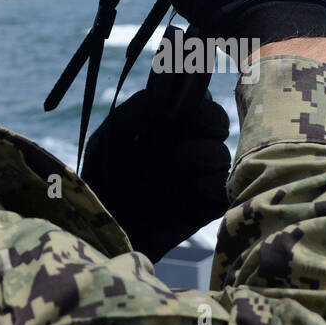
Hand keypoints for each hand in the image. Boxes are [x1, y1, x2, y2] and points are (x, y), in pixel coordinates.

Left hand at [81, 65, 230, 260]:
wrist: (105, 229)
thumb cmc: (102, 179)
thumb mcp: (109, 137)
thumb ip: (138, 108)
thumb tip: (169, 94)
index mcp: (169, 125)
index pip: (198, 97)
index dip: (194, 97)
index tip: (178, 108)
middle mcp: (190, 145)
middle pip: (218, 120)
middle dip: (206, 121)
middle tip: (180, 131)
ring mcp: (202, 174)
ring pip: (221, 153)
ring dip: (197, 155)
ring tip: (170, 167)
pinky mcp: (209, 203)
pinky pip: (223, 186)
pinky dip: (206, 186)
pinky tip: (184, 193)